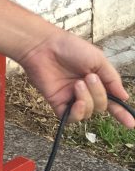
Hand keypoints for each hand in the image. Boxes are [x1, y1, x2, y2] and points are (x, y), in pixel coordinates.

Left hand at [19, 31, 133, 128]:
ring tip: (77, 82)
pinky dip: (78, 112)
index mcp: (96, 81)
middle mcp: (85, 91)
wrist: (44, 46)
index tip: (131, 123)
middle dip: (99, 94)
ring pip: (89, 112)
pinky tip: (76, 100)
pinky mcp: (58, 103)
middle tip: (89, 77)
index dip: (122, 112)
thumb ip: (112, 79)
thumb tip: (124, 97)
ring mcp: (71, 98)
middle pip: (101, 106)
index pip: (112, 100)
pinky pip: (72, 118)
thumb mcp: (98, 59)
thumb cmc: (70, 47)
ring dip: (87, 99)